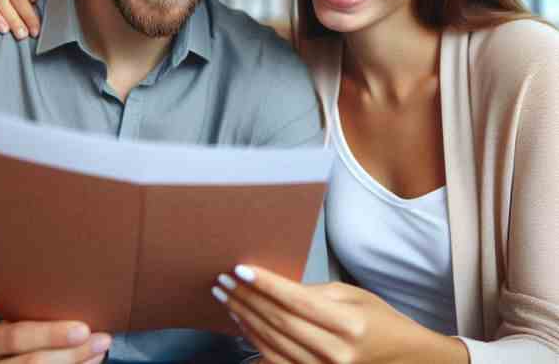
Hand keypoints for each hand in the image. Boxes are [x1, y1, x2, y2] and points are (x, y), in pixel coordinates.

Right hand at [0, 320, 110, 363]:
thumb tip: (78, 303)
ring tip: (99, 352)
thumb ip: (28, 318)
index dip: (51, 334)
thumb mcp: (3, 324)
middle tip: (102, 340)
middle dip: (72, 353)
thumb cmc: (2, 338)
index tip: (83, 329)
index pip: (15, 337)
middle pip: (32, 363)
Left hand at [213, 265, 468, 363]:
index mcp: (347, 324)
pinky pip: (276, 361)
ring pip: (272, 343)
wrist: (400, 357)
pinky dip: (255, 340)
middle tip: (223, 280)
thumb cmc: (376, 317)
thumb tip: (276, 286)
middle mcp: (334, 352)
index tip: (240, 269)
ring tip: (226, 297)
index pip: (296, 301)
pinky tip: (241, 322)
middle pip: (279, 321)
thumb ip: (315, 292)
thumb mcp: (351, 294)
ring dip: (245, 318)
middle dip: (247, 299)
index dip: (265, 284)